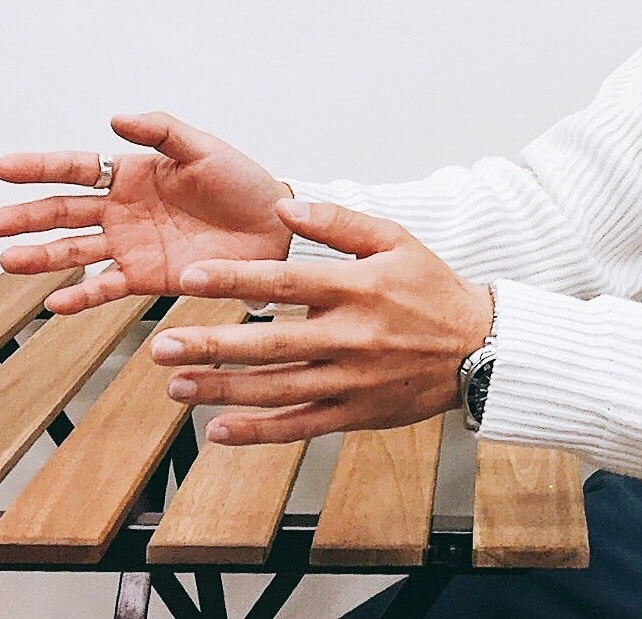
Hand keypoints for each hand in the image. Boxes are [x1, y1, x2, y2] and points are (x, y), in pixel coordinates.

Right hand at [0, 112, 293, 312]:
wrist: (276, 229)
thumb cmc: (245, 185)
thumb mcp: (206, 149)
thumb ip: (162, 131)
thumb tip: (116, 118)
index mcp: (135, 173)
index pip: (78, 167)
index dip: (41, 167)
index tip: (3, 167)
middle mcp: (125, 209)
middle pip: (64, 211)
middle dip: (25, 216)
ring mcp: (132, 244)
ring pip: (75, 250)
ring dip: (41, 256)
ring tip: (9, 259)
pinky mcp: (147, 276)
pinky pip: (106, 287)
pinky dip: (81, 295)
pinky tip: (55, 303)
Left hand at [150, 199, 494, 443]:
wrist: (479, 346)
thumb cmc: (433, 288)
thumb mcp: (396, 240)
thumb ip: (340, 224)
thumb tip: (285, 210)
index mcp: (358, 288)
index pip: (286, 281)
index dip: (235, 279)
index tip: (190, 279)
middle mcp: (352, 335)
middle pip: (270, 342)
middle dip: (212, 345)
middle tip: (163, 346)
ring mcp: (353, 379)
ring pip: (277, 389)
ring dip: (223, 390)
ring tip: (177, 386)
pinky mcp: (357, 413)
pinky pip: (301, 426)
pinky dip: (259, 432)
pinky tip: (220, 430)